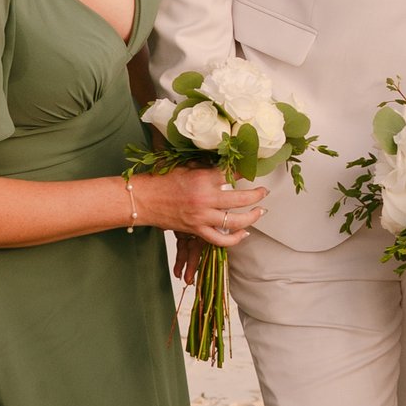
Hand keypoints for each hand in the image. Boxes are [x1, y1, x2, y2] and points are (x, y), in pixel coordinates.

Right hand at [138, 163, 269, 248]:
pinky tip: (243, 233)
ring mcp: (202, 217)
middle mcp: (205, 198)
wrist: (142, 199)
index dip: (245, 171)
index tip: (253, 169)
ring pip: (236, 222)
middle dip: (257, 195)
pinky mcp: (196, 230)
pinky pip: (221, 240)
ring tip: (260, 212)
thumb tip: (224, 165)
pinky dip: (235, 239)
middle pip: (241, 198)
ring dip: (252, 217)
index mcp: (203, 178)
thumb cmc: (160, 180)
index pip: (232, 173)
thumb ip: (205, 167)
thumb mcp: (185, 167)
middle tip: (264, 192)